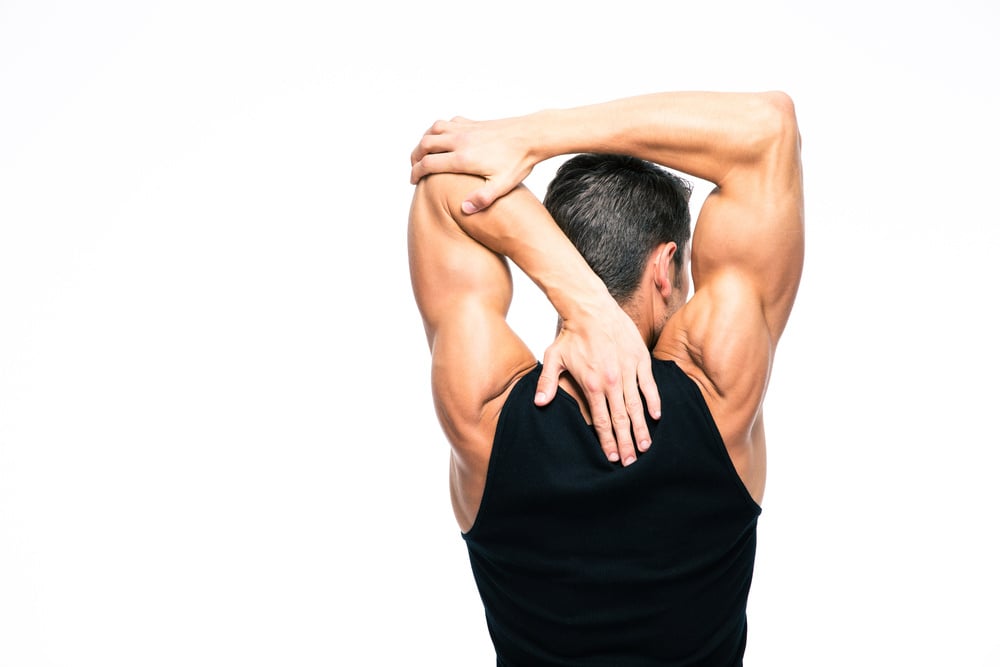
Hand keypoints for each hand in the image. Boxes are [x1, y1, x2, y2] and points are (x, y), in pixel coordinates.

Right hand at [410, 115, 536, 212]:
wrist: (532, 135)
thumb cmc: (518, 161)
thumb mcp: (503, 185)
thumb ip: (483, 198)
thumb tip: (463, 209)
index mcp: (463, 158)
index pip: (428, 164)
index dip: (416, 173)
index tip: (414, 181)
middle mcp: (460, 140)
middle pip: (425, 145)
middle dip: (414, 157)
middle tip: (415, 169)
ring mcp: (466, 129)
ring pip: (433, 130)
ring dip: (424, 141)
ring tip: (423, 154)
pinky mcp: (473, 123)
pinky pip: (448, 122)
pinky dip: (438, 129)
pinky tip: (443, 139)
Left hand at [535, 306, 660, 466]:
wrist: (591, 307)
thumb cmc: (572, 334)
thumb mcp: (554, 357)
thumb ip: (547, 382)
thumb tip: (540, 403)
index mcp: (592, 384)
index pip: (602, 421)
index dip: (608, 441)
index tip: (612, 458)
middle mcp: (612, 381)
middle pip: (621, 419)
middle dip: (626, 444)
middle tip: (632, 463)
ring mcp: (628, 370)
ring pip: (637, 406)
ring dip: (642, 429)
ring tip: (646, 447)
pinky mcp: (640, 359)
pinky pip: (649, 385)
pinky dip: (654, 401)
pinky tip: (657, 416)